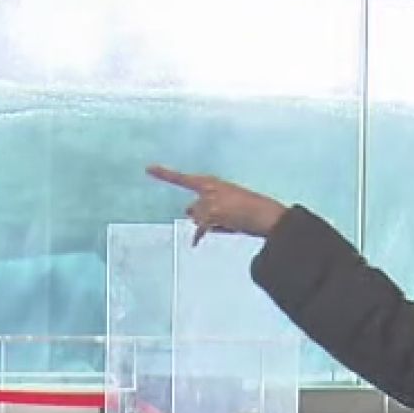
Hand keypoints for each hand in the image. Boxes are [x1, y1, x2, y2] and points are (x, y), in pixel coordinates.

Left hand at [148, 166, 288, 245]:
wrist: (265, 214)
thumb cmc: (250, 209)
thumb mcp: (228, 201)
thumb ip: (207, 204)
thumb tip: (187, 213)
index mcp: (213, 182)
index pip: (183, 178)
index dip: (164, 174)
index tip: (148, 169)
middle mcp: (208, 188)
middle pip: (194, 208)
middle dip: (203, 215)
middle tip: (226, 216)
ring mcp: (209, 200)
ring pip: (198, 219)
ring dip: (209, 225)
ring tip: (232, 222)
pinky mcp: (212, 213)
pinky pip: (200, 229)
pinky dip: (199, 236)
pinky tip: (195, 243)